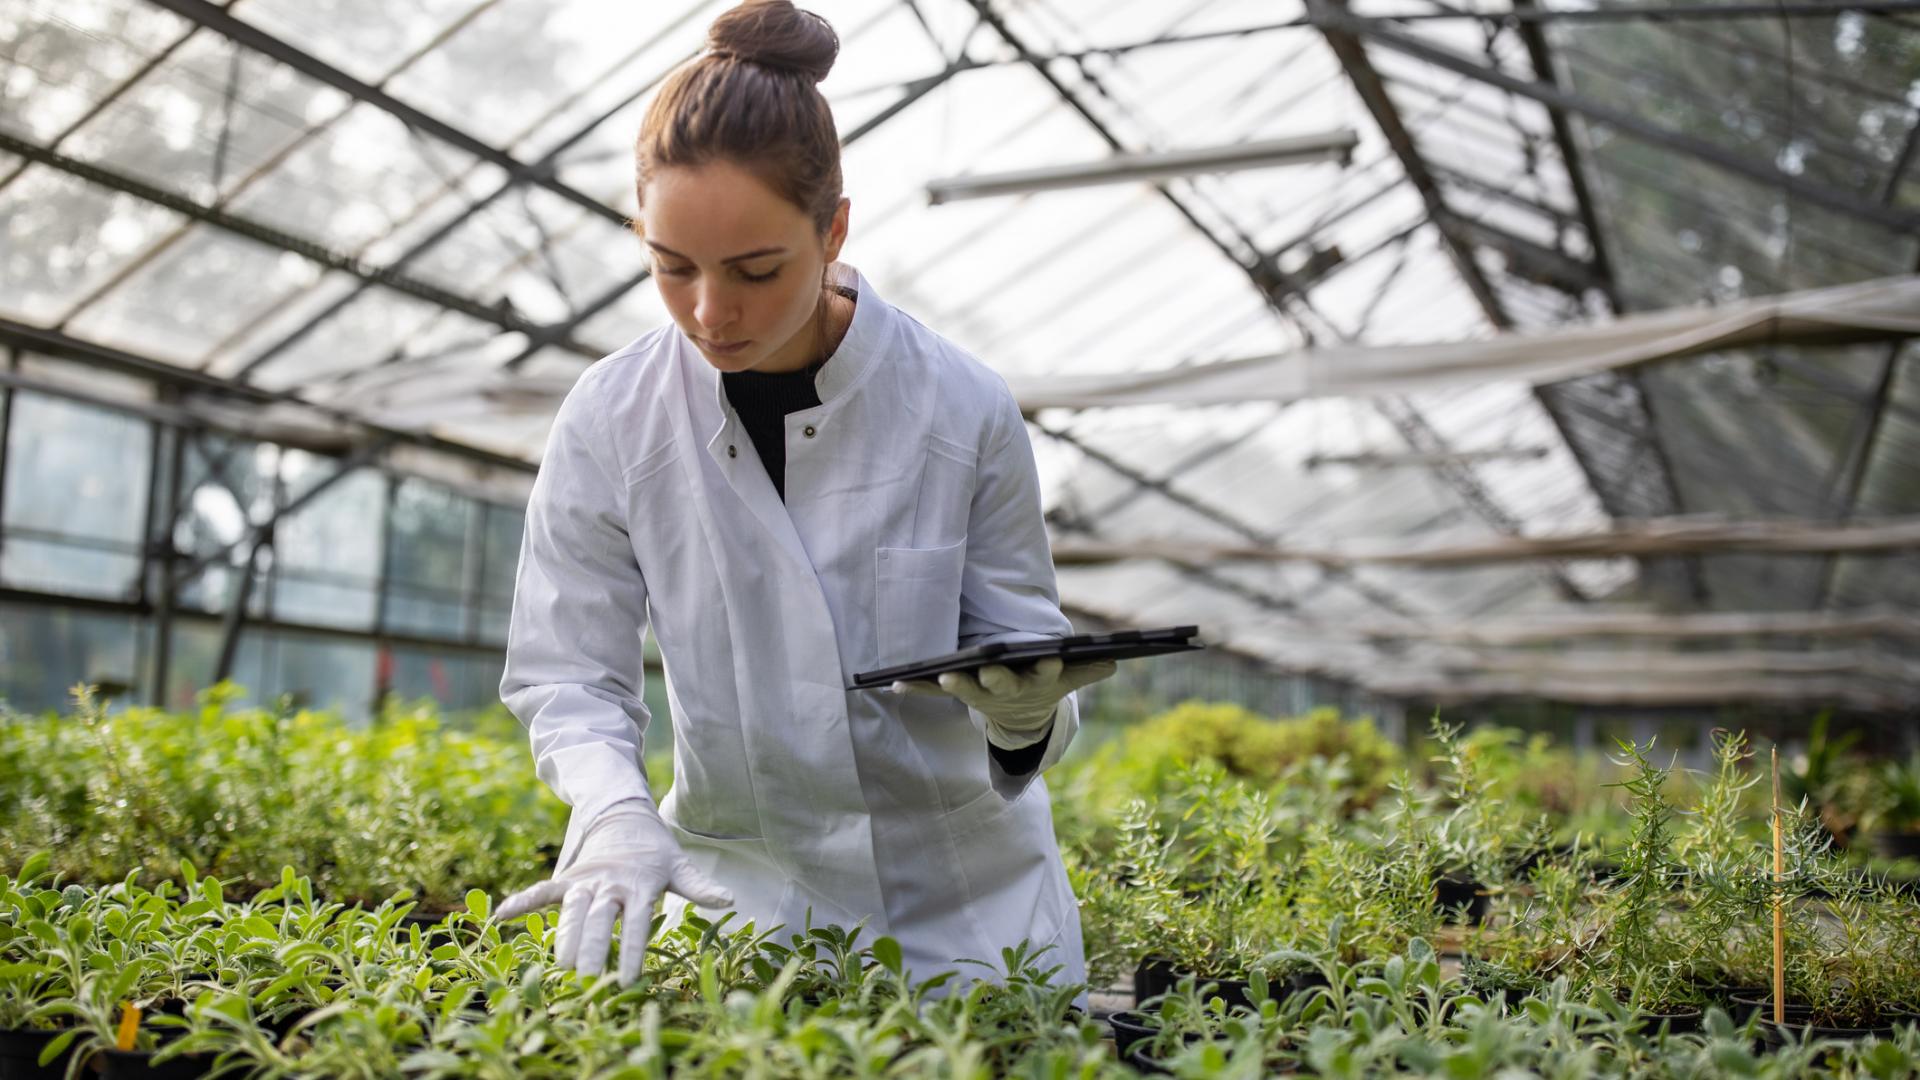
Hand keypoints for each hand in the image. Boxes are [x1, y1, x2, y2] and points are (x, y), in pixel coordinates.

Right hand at [493, 796, 731, 985]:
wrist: (625, 815)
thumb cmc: (656, 850)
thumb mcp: (680, 865)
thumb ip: (699, 886)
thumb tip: (729, 901)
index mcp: (640, 884)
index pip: (636, 924)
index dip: (631, 952)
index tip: (628, 981)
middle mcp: (611, 883)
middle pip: (600, 921)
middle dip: (594, 951)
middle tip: (588, 983)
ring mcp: (587, 880)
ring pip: (572, 911)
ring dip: (564, 937)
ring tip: (559, 967)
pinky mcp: (568, 878)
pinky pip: (544, 890)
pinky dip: (524, 900)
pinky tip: (502, 916)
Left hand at [892, 656, 1115, 749]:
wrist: (1022, 721)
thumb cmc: (1044, 686)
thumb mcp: (1067, 681)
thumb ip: (1087, 670)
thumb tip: (1114, 660)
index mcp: (1038, 683)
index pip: (1047, 675)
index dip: (1049, 669)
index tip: (1052, 660)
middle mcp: (1009, 690)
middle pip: (1003, 683)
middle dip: (997, 677)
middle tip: (988, 669)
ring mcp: (982, 694)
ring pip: (967, 689)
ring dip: (954, 683)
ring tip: (942, 674)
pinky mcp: (961, 694)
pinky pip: (934, 693)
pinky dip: (916, 688)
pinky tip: (894, 683)